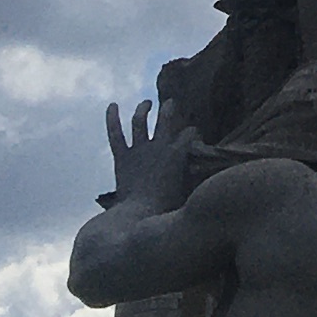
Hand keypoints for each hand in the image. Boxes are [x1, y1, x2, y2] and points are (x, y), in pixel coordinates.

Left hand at [101, 94, 199, 215]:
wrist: (139, 213)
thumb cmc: (165, 207)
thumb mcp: (186, 189)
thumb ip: (193, 176)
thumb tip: (203, 172)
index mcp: (177, 153)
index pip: (189, 133)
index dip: (193, 132)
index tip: (194, 133)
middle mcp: (158, 146)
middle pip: (165, 118)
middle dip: (169, 108)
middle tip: (171, 102)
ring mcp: (138, 150)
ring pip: (139, 122)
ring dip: (143, 109)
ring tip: (146, 103)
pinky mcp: (122, 157)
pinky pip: (115, 134)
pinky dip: (112, 119)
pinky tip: (112, 105)